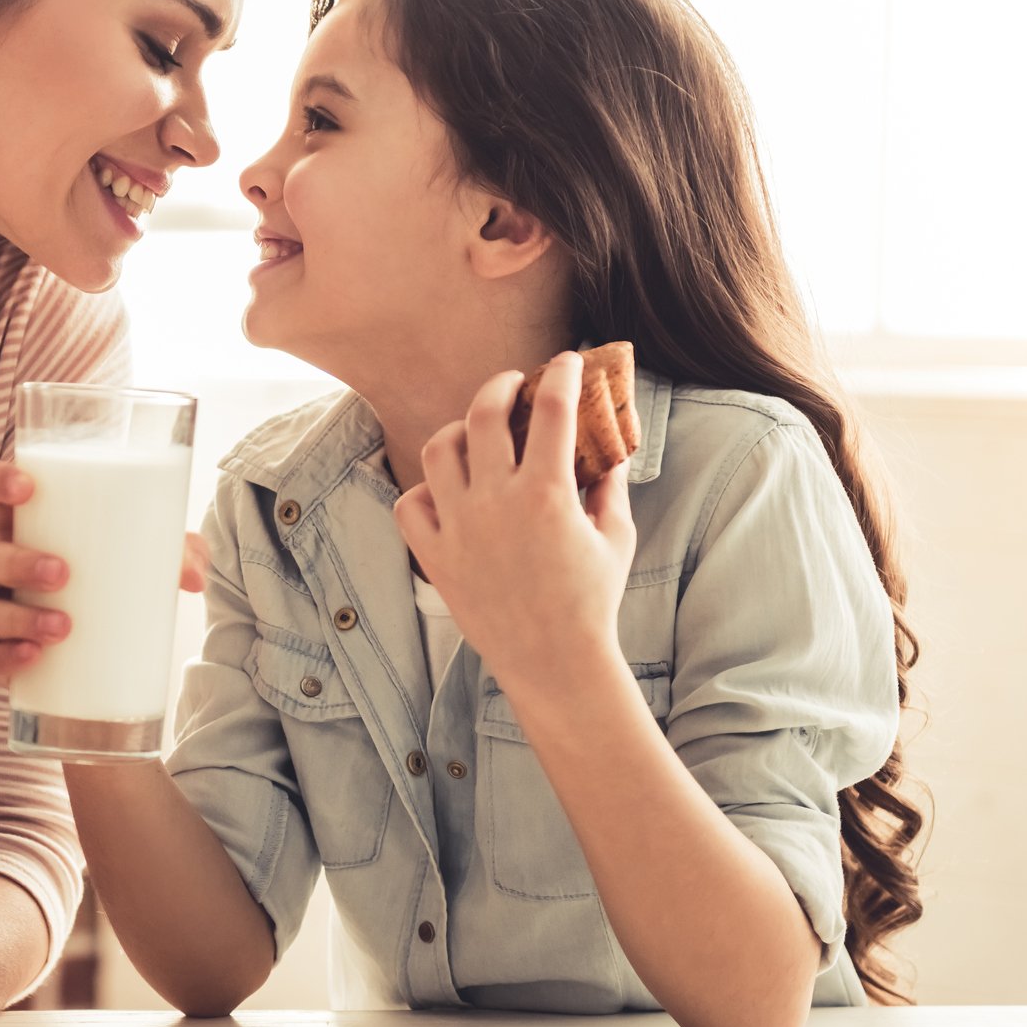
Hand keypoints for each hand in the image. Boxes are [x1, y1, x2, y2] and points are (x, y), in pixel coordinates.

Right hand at [0, 461, 209, 683]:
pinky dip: (5, 658)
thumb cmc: (113, 573)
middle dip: (19, 563)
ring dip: (19, 618)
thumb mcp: (147, 553)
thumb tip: (194, 577)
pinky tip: (32, 657)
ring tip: (63, 626)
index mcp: (21, 525)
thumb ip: (176, 553)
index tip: (28, 488)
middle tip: (62, 573)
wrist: (101, 640)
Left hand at [393, 352, 635, 698]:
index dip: (562, 375)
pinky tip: (446, 491)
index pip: (552, 409)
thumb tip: (612, 447)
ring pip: (439, 450)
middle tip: (512, 384)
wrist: (555, 663)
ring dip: (458, 431)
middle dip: (500, 385)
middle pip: (484, 413)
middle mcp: (497, 502)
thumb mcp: (615, 536)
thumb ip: (610, 485)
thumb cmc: (592, 600)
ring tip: (475, 434)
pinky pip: (411, 504)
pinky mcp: (435, 556)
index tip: (568, 364)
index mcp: (548, 493)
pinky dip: (424, 491)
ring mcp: (460, 528)